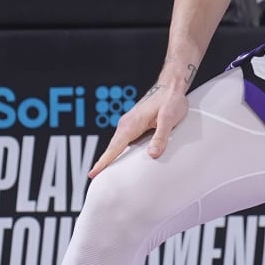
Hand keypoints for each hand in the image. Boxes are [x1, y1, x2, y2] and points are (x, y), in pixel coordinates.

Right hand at [91, 60, 195, 176]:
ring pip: (118, 144)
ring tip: (105, 173)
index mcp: (131, 124)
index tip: (93, 174)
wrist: (171, 86)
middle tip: (95, 179)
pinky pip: (125, 141)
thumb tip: (152, 154)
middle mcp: (126, 124)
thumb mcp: (169, 118)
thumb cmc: (170, 99)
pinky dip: (120, 151)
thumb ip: (161, 137)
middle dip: (103, 163)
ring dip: (111, 157)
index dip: (103, 162)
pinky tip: (122, 159)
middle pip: (112, 148)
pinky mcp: (135, 125)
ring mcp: (129, 124)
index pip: (114, 148)